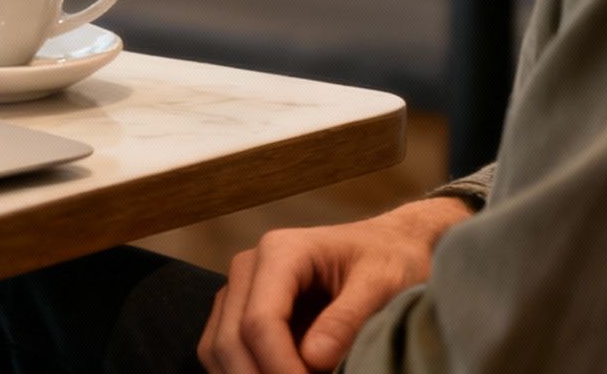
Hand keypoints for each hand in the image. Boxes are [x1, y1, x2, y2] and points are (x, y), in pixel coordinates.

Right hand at [197, 197, 472, 373]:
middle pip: (230, 340)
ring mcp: (240, 290)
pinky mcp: (240, 311)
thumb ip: (347, 319)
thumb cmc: (388, 259)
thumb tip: (312, 360)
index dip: (280, 368)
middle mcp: (249, 268)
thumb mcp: (381, 283)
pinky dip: (245, 373)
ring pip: (218, 349)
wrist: (386, 246)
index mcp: (280, 252)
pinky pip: (224, 352)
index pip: (260, 321)